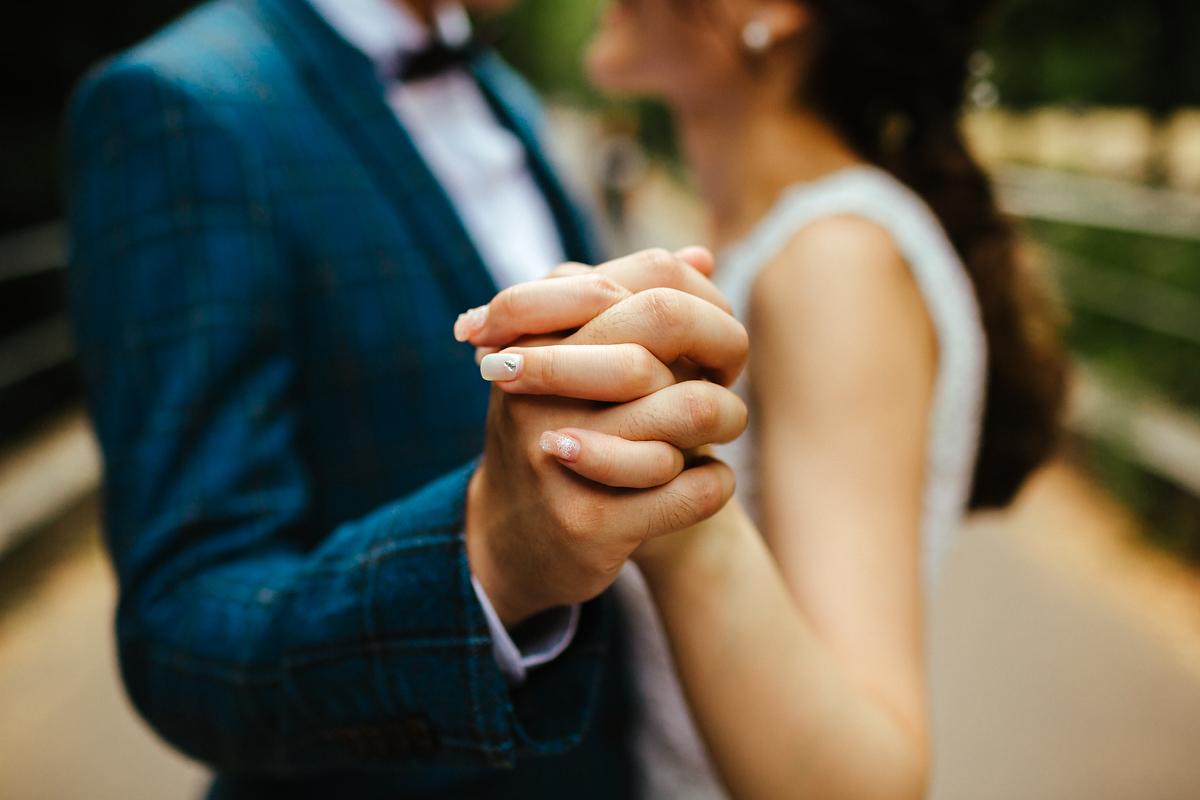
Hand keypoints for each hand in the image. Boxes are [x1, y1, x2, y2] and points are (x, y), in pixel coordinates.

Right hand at [463, 249, 747, 626]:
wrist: (514, 542)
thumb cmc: (564, 432)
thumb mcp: (577, 363)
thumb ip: (631, 308)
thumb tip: (700, 259)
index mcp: (530, 336)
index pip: (632, 276)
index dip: (694, 296)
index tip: (709, 327)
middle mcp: (533, 389)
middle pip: (661, 322)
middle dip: (721, 342)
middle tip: (729, 373)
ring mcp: (556, 456)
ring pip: (688, 407)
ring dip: (727, 415)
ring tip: (722, 426)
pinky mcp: (586, 523)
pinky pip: (692, 488)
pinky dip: (716, 482)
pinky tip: (708, 479)